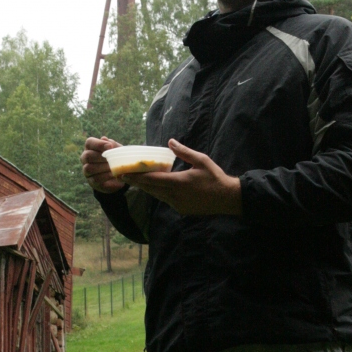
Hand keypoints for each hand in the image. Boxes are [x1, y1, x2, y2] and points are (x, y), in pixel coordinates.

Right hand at [81, 136, 124, 192]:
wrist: (120, 174)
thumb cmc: (116, 158)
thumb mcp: (117, 150)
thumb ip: (112, 144)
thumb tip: (104, 139)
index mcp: (91, 147)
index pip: (89, 142)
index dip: (99, 144)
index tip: (110, 146)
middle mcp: (85, 158)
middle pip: (87, 156)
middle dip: (100, 157)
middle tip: (111, 159)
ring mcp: (87, 170)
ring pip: (89, 168)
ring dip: (102, 167)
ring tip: (112, 167)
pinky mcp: (91, 181)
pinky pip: (95, 179)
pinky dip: (105, 176)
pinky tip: (112, 174)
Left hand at [125, 139, 241, 215]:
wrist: (226, 198)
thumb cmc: (214, 177)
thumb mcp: (201, 160)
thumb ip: (184, 151)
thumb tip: (170, 141)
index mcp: (179, 182)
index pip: (152, 180)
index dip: (137, 177)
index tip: (125, 174)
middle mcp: (175, 195)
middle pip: (151, 189)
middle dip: (137, 183)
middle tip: (124, 176)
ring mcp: (177, 204)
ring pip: (157, 196)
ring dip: (147, 188)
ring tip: (136, 181)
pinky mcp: (181, 210)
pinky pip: (165, 200)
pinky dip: (158, 193)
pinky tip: (155, 188)